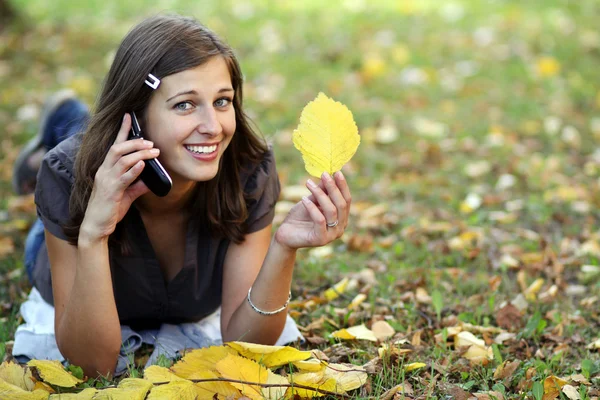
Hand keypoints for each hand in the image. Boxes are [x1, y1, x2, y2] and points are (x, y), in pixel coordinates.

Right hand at [80, 114, 158, 240]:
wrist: (97, 226)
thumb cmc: (110, 209)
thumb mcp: (127, 195)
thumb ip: (137, 185)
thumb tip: (151, 180)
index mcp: (106, 169)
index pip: (114, 145)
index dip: (122, 130)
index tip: (129, 116)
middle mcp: (104, 171)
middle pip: (118, 149)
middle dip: (135, 142)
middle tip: (151, 142)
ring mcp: (106, 180)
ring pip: (121, 160)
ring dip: (139, 153)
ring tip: (153, 152)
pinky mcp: (111, 191)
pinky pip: (123, 177)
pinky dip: (134, 169)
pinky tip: (143, 164)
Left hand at [275, 171, 350, 249]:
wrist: (286, 235)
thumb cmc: (300, 217)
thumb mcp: (312, 201)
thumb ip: (322, 191)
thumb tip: (329, 175)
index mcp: (342, 218)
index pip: (347, 200)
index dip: (342, 185)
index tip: (336, 172)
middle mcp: (341, 227)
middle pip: (342, 204)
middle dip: (333, 187)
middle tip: (324, 174)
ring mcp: (332, 235)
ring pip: (331, 210)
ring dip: (320, 194)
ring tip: (308, 184)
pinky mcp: (321, 239)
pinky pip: (320, 219)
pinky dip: (312, 207)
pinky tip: (303, 199)